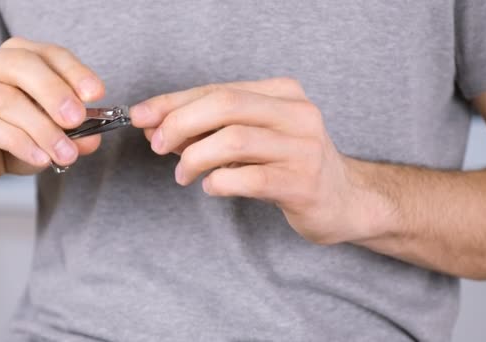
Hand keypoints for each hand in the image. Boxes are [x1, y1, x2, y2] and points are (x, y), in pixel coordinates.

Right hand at [0, 37, 103, 192]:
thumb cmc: (14, 137)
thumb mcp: (52, 134)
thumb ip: (74, 134)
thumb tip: (92, 138)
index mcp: (16, 56)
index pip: (50, 54)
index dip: (75, 72)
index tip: (96, 94)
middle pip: (23, 66)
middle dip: (55, 93)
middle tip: (77, 119)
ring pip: (7, 100)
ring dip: (43, 129)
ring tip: (65, 153)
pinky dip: (21, 143)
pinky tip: (41, 158)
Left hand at [131, 78, 374, 244]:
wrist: (343, 200)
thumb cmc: (289, 165)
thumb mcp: (252, 138)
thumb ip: (209, 129)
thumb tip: (156, 126)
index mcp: (283, 93)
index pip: (218, 89)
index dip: (173, 102)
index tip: (141, 116)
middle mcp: (297, 113)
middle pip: (225, 105)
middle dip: (179, 123)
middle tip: (157, 145)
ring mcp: (303, 147)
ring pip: (233, 140)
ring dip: (195, 158)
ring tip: (183, 175)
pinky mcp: (302, 183)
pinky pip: (248, 178)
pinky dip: (218, 182)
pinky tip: (212, 186)